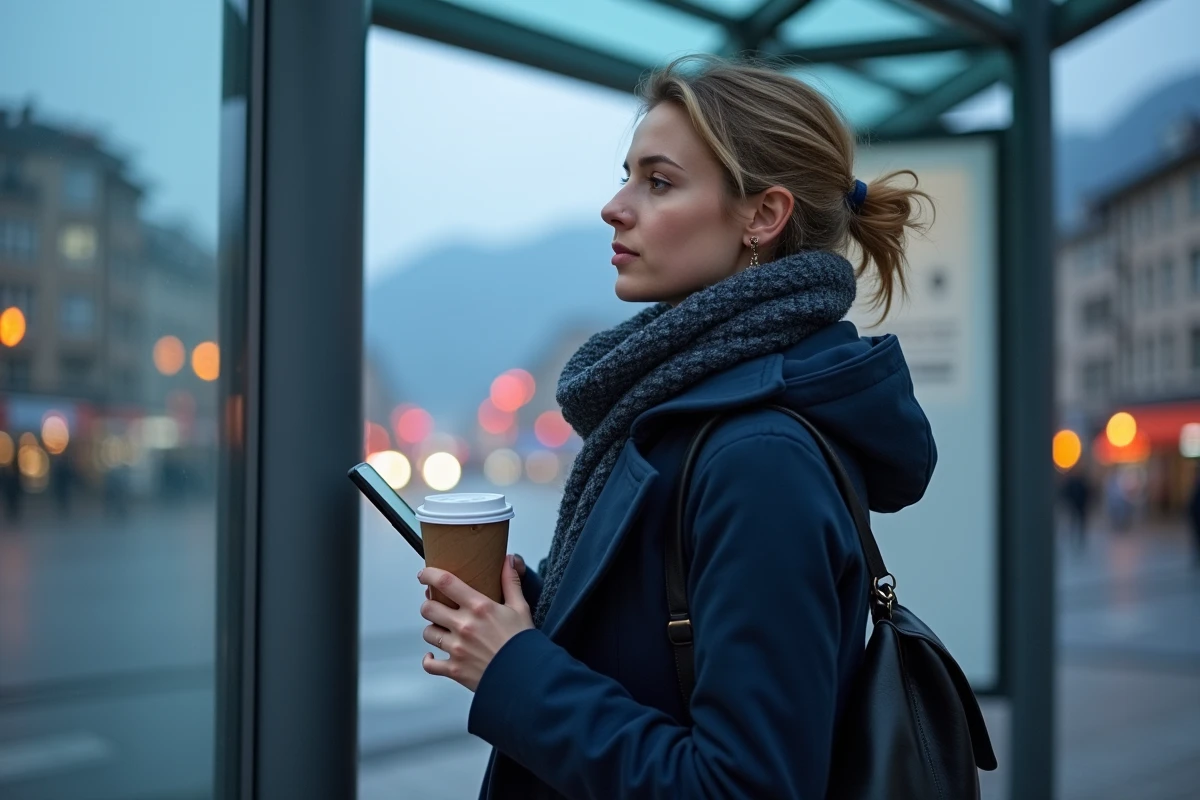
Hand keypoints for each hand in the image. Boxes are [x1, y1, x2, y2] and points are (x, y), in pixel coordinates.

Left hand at [417, 554, 533, 691]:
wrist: (527, 678)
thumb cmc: (524, 642)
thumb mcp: (520, 608)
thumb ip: (511, 582)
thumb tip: (508, 560)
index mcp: (479, 607)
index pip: (446, 582)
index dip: (429, 575)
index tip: (424, 574)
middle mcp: (464, 626)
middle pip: (428, 608)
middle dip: (430, 604)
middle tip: (436, 605)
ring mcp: (457, 649)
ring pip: (428, 633)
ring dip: (433, 629)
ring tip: (442, 629)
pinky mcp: (455, 669)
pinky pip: (430, 664)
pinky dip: (429, 660)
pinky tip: (434, 655)